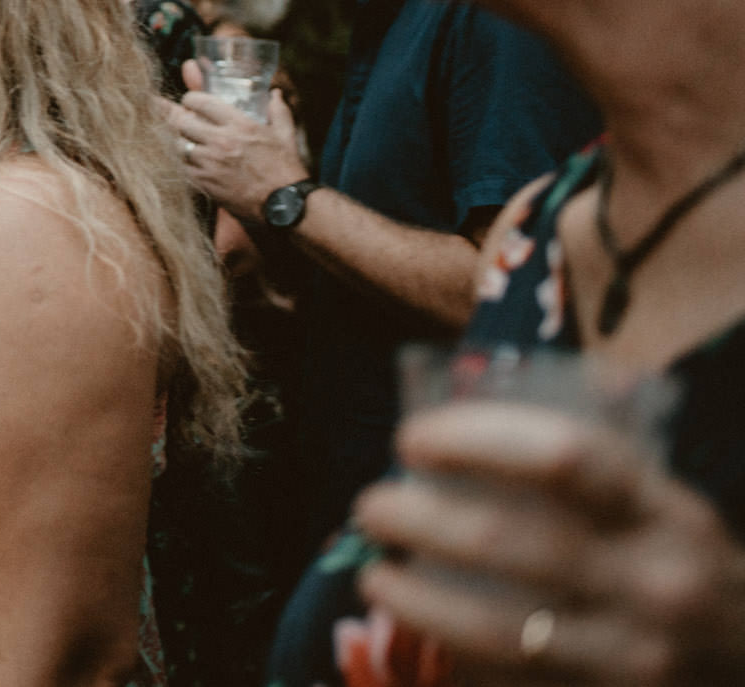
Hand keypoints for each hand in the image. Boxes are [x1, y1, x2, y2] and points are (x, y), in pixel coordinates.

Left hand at [161, 59, 305, 223]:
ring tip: (174, 138)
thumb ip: (278, 110)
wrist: (285, 205)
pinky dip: (178, 162)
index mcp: (239, 125)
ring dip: (175, 141)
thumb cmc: (286, 169)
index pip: (201, 102)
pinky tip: (179, 160)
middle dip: (175, 117)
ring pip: (176, 144)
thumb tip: (275, 93)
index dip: (189, 100)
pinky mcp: (204, 183)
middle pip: (181, 121)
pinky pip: (180, 167)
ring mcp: (210, 163)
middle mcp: (221, 141)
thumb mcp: (285, 135)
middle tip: (173, 117)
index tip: (188, 103)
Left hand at [356, 401, 744, 684]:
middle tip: (371, 506)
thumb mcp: (658, 500)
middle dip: (418, 520)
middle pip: (509, 542)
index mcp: (661, 510)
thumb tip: (469, 391)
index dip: (473, 439)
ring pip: (497, 629)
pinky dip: (454, 653)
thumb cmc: (678, 561)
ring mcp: (630, 654)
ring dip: (416, 601)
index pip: (562, 456)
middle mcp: (651, 581)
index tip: (412, 439)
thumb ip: (582, 457)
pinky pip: (509, 679)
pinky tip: (419, 631)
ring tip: (375, 576)